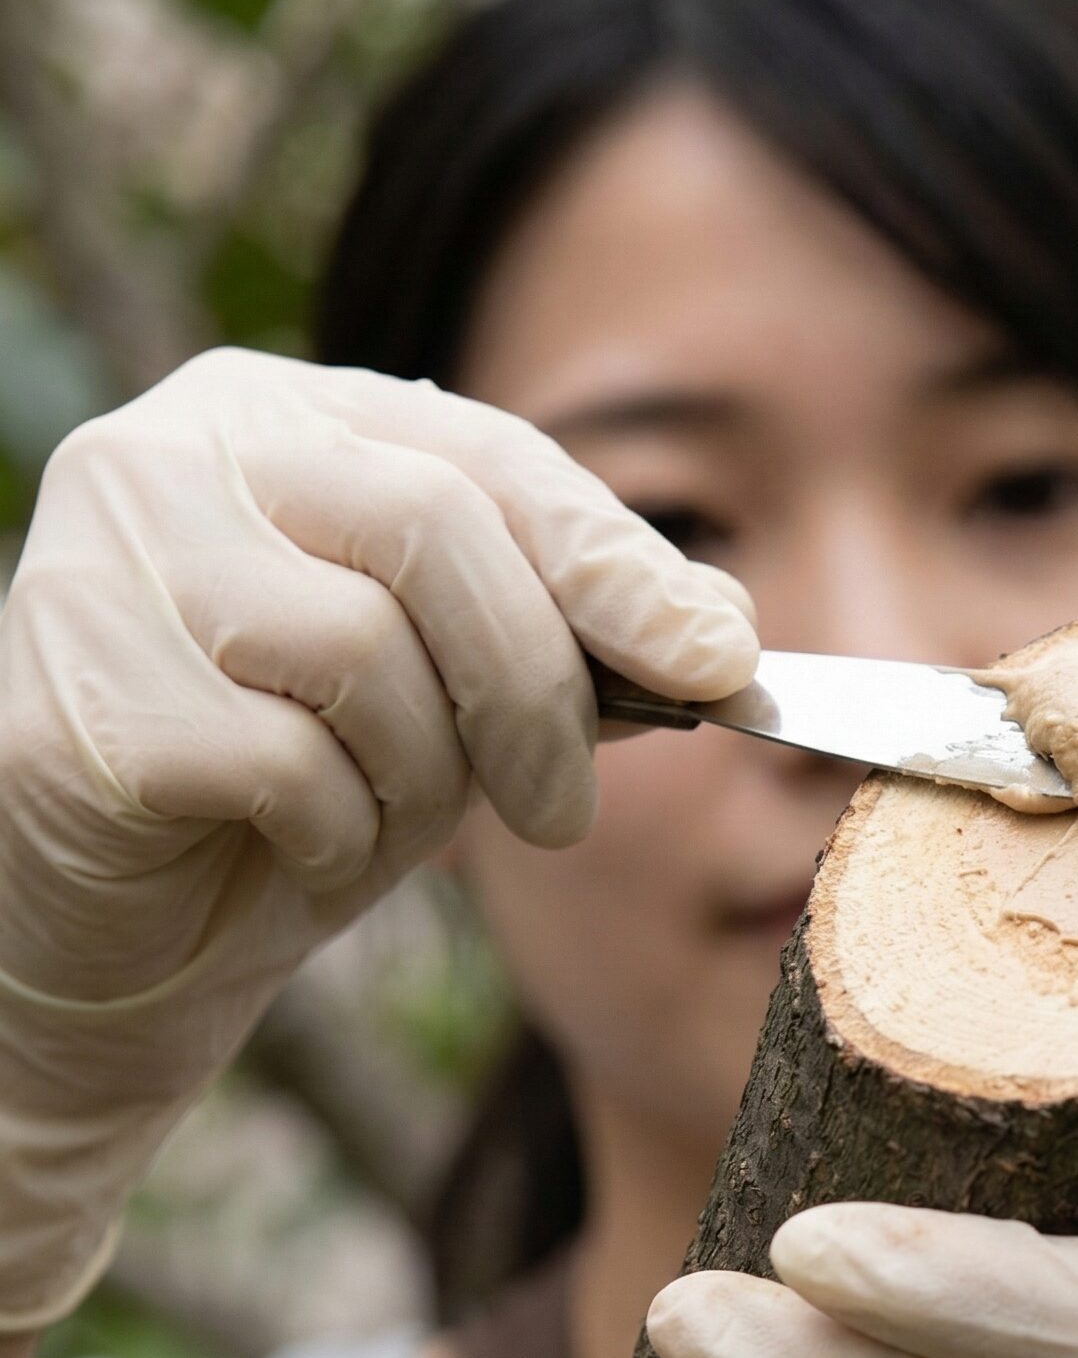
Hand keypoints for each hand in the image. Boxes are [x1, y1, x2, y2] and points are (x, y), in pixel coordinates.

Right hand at [0, 346, 756, 1331]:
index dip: (615, 562)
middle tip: (566, 811)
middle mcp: (175, 452)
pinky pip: (281, 763)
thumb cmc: (299, 795)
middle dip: (538, 688)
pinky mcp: (78, 695)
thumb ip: (568, 643)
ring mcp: (103, 563)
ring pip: (362, 646)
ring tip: (380, 823)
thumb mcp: (457, 704)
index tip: (720, 659)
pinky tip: (294, 852)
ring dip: (421, 777)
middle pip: (434, 529)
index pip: (485, 456)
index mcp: (279, 417)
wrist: (126, 940)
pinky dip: (333, 836)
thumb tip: (717, 627)